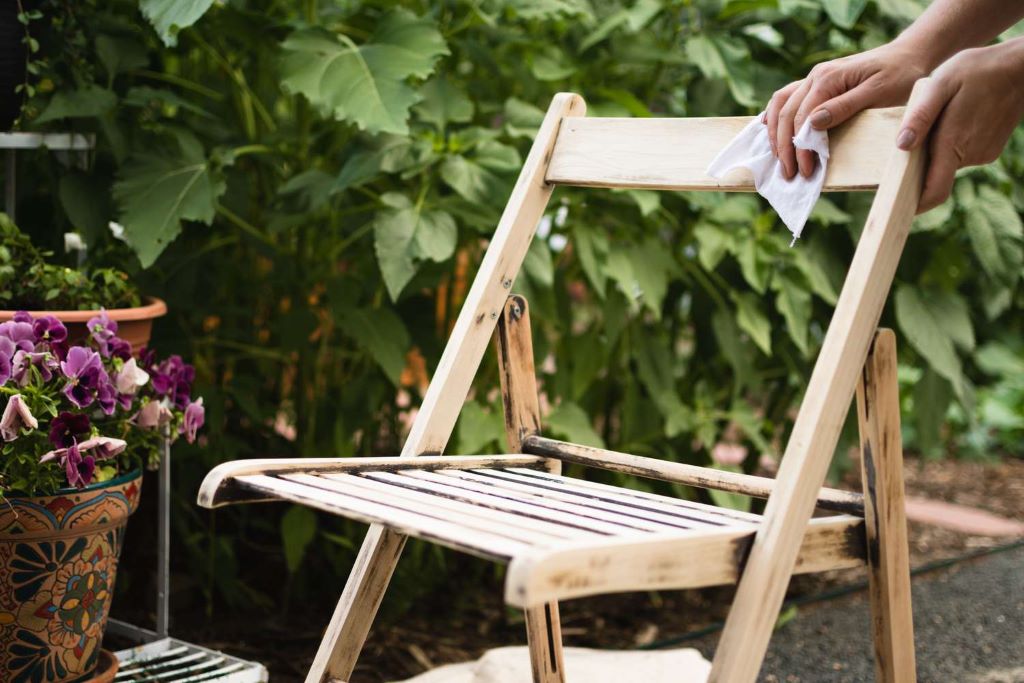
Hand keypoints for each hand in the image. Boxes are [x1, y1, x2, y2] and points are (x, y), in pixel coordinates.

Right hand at [766, 42, 930, 178]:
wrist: (910, 55)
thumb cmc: (901, 75)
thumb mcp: (878, 92)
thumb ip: (844, 106)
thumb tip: (812, 123)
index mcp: (828, 78)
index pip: (802, 117)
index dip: (799, 148)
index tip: (805, 172)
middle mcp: (816, 76)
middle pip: (786, 113)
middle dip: (783, 147)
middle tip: (788, 174)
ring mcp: (814, 78)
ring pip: (779, 105)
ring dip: (774, 133)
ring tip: (778, 159)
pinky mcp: (817, 84)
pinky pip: (786, 99)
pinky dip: (775, 116)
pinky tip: (769, 131)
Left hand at [896, 39, 1023, 211]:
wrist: (1020, 67)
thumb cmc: (976, 70)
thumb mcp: (940, 84)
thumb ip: (920, 116)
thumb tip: (901, 146)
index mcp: (954, 143)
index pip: (935, 190)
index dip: (915, 204)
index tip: (896, 209)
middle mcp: (971, 156)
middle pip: (935, 174)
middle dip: (919, 164)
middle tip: (910, 141)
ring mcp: (983, 154)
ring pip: (948, 162)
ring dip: (936, 150)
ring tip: (939, 120)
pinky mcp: (990, 149)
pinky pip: (961, 153)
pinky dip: (951, 144)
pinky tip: (954, 120)